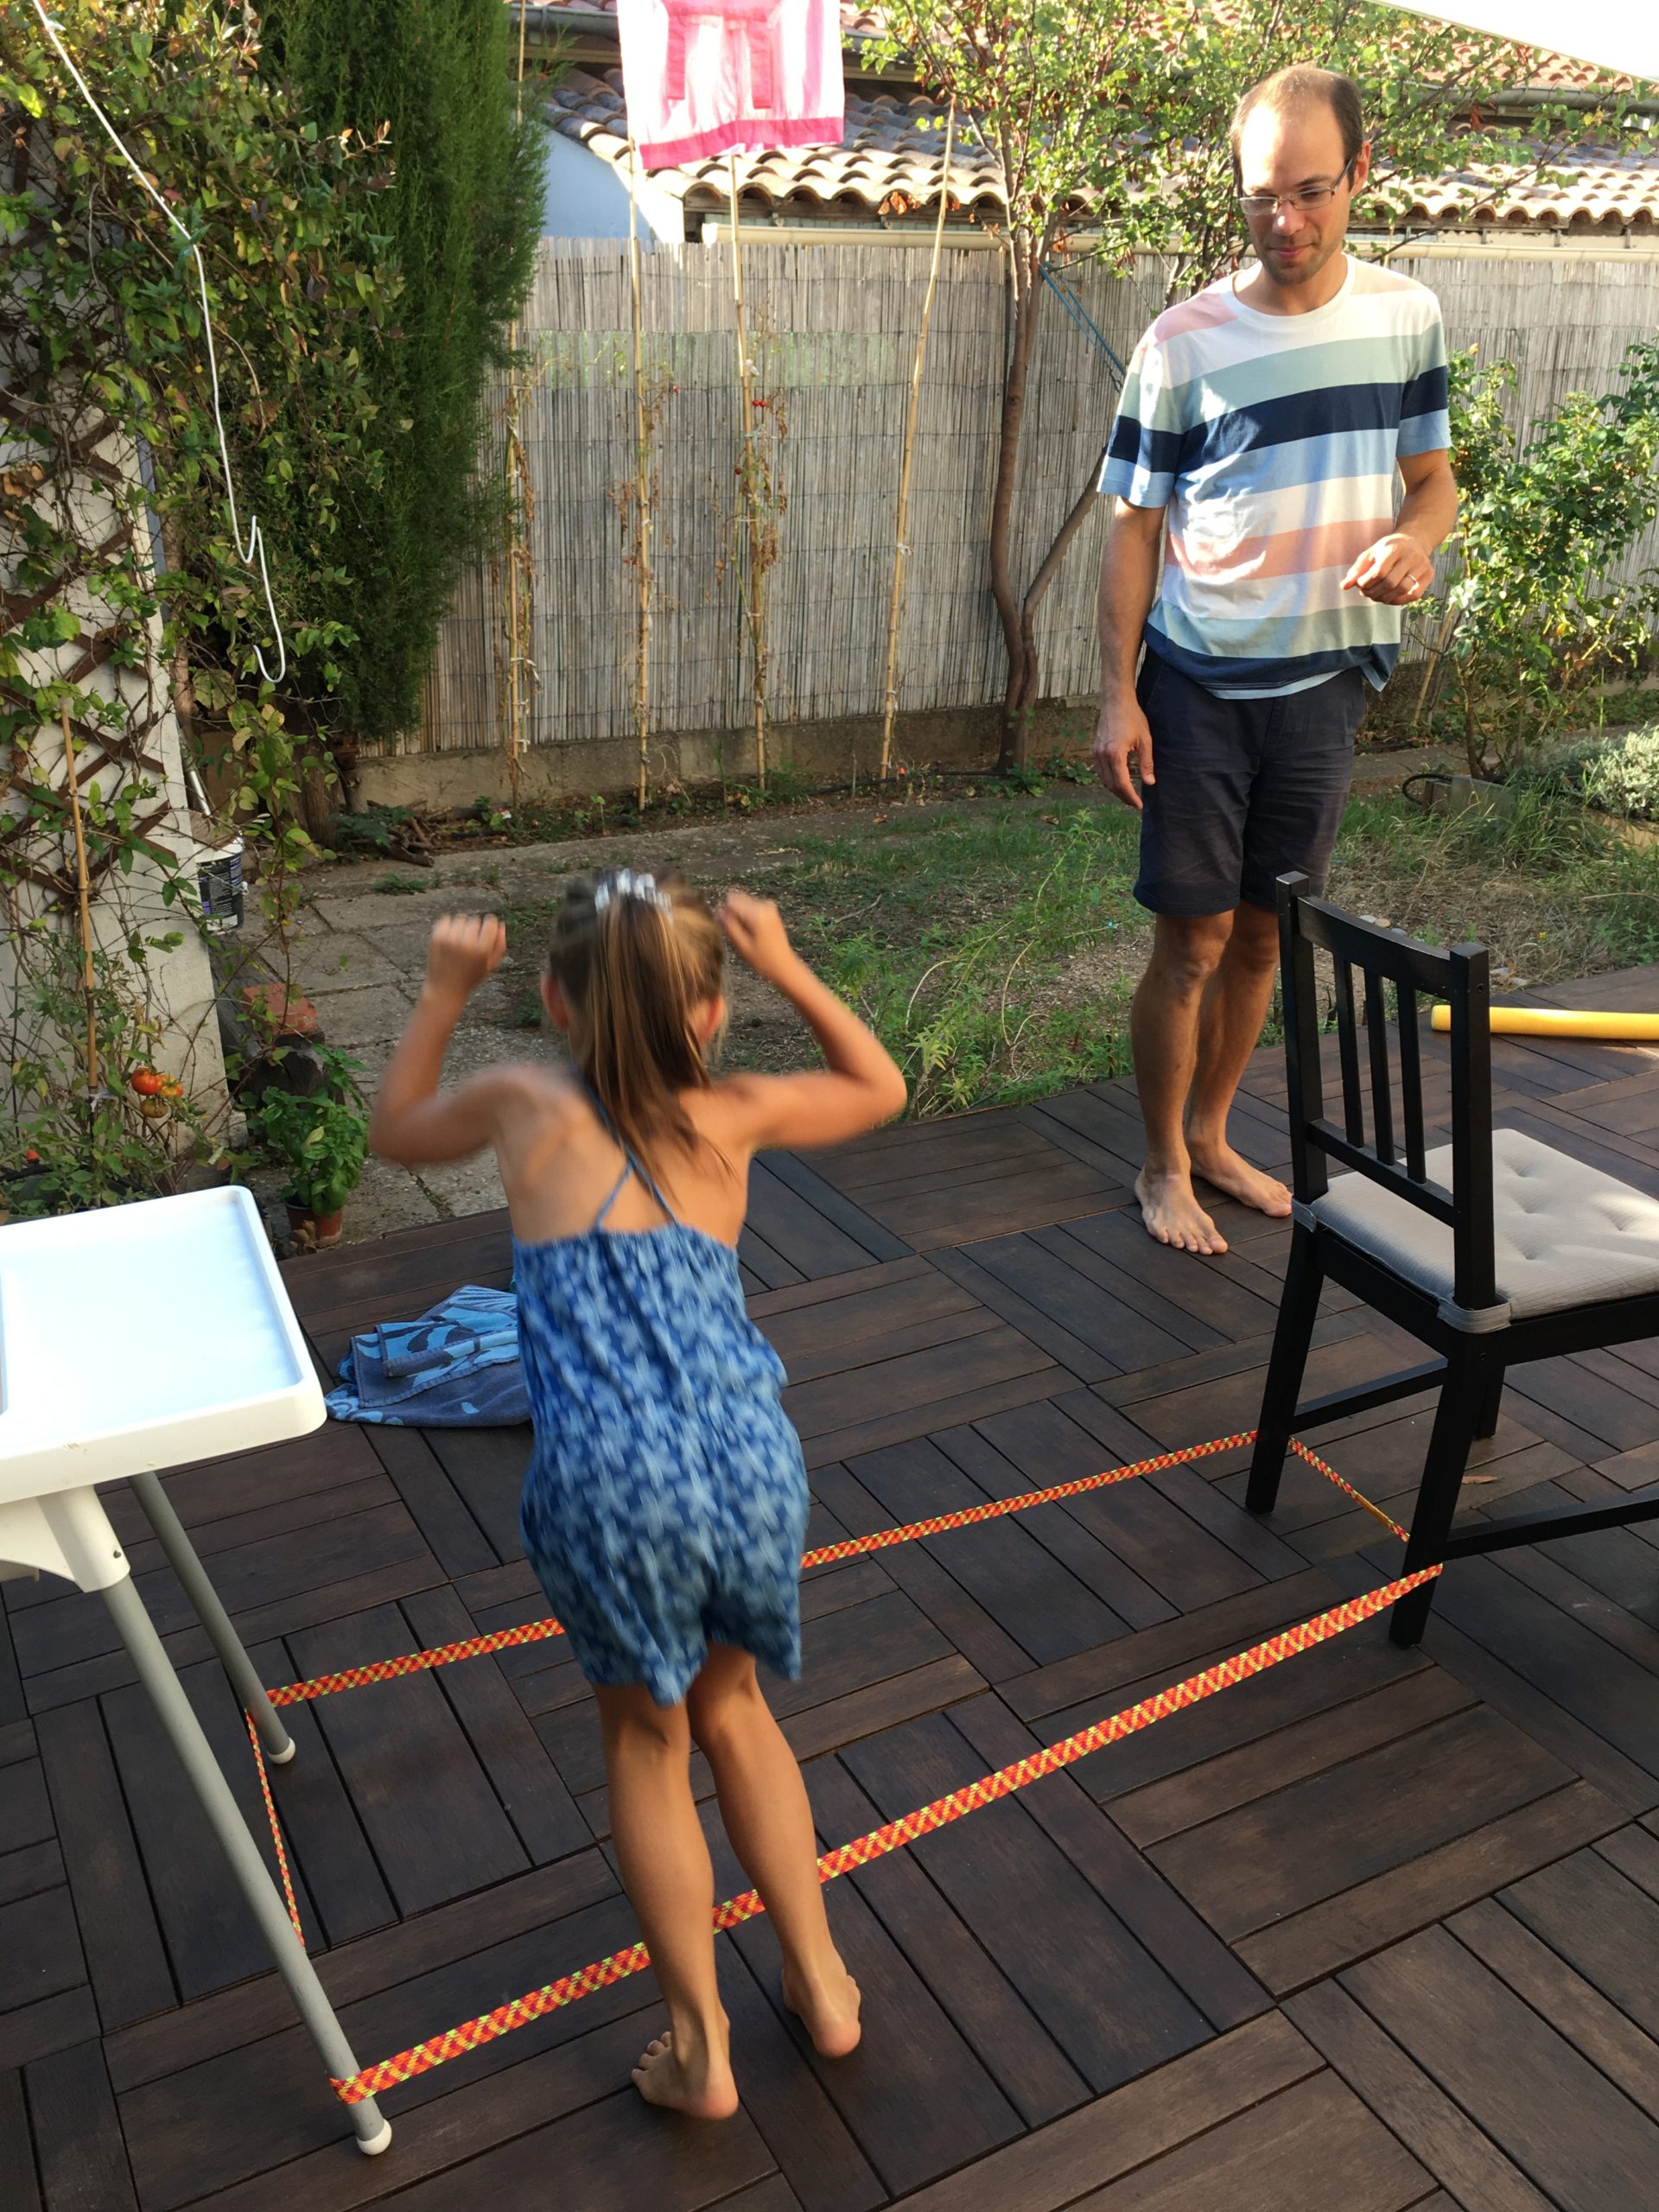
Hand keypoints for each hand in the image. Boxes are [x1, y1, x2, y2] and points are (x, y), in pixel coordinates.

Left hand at [425, 913, 506, 999]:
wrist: (444, 989)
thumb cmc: (470, 978)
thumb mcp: (490, 966)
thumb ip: (499, 946)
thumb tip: (501, 924)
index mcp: (482, 950)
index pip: (490, 922)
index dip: (490, 924)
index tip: (487, 929)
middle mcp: (466, 943)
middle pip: (475, 920)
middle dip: (475, 928)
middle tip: (471, 942)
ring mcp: (449, 940)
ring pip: (461, 918)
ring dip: (462, 927)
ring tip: (459, 942)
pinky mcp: (436, 937)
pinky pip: (446, 919)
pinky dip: (449, 926)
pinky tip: (449, 939)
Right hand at [717, 888, 797, 982]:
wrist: (785, 966)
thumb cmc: (764, 960)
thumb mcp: (741, 946)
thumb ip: (729, 926)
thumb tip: (718, 911)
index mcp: (757, 913)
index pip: (731, 901)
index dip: (726, 915)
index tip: (729, 929)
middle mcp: (765, 905)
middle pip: (738, 901)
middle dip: (735, 916)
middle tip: (742, 936)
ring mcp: (770, 907)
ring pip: (744, 904)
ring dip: (742, 918)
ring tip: (750, 937)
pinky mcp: (771, 911)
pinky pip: (752, 909)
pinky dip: (749, 919)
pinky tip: (755, 935)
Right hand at [1093, 694, 1154, 810]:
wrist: (1116, 700)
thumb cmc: (1133, 717)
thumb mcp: (1145, 740)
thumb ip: (1147, 763)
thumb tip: (1150, 783)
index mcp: (1115, 754)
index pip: (1122, 784)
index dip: (1130, 797)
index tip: (1139, 805)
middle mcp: (1102, 755)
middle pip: (1111, 785)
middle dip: (1123, 797)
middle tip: (1135, 803)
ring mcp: (1096, 752)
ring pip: (1104, 780)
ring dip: (1115, 790)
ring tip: (1127, 795)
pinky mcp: (1095, 749)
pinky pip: (1100, 771)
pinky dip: (1109, 780)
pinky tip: (1119, 781)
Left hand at [1341, 532, 1433, 605]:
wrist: (1414, 540)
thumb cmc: (1388, 549)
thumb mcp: (1371, 553)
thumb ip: (1357, 569)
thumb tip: (1344, 587)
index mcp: (1395, 548)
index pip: (1379, 572)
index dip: (1367, 583)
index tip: (1360, 584)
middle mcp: (1411, 556)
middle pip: (1391, 583)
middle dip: (1374, 592)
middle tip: (1367, 593)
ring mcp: (1422, 565)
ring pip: (1403, 590)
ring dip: (1385, 598)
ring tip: (1376, 596)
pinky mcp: (1428, 574)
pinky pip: (1414, 595)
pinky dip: (1399, 601)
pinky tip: (1389, 598)